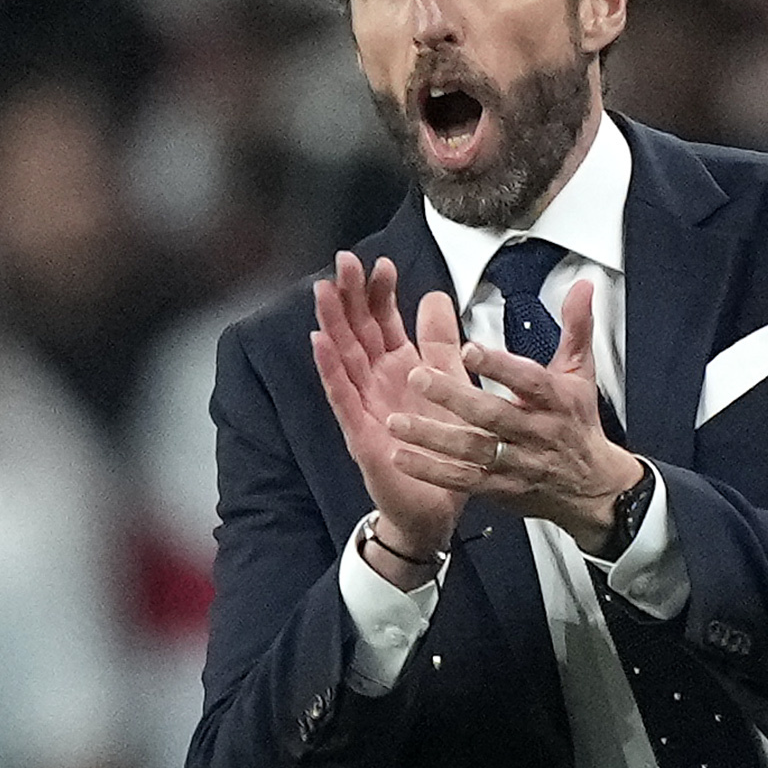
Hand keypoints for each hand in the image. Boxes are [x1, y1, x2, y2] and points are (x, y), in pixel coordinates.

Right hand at [310, 252, 468, 566]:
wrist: (437, 506)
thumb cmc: (440, 447)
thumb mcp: (449, 384)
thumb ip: (442, 342)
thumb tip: (435, 294)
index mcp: (400, 367)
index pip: (384, 321)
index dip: (380, 293)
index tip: (382, 263)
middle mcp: (377, 382)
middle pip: (358, 331)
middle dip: (350, 296)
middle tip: (344, 260)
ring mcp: (364, 407)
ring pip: (343, 357)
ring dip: (332, 323)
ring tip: (323, 290)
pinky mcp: (360, 434)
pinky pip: (342, 398)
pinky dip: (329, 370)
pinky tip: (318, 344)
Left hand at [385, 279, 643, 551]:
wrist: (591, 486)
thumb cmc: (577, 423)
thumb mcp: (581, 373)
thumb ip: (576, 326)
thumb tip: (582, 286)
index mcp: (554, 399)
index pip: (528, 379)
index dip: (500, 366)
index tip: (469, 349)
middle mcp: (535, 432)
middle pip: (494, 415)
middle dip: (454, 397)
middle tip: (418, 377)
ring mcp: (516, 463)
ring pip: (473, 450)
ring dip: (433, 437)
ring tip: (397, 421)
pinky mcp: (500, 488)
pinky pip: (463, 481)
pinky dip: (431, 471)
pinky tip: (402, 457)